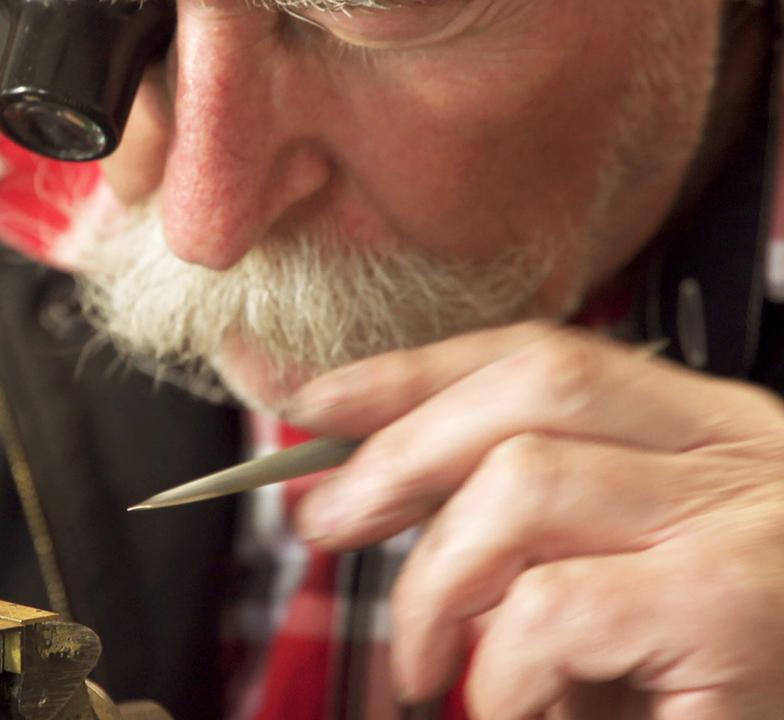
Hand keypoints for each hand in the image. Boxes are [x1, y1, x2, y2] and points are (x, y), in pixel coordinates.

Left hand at [287, 321, 783, 718]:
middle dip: (400, 451)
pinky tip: (510, 706)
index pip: (548, 356)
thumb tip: (379, 488)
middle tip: (326, 521)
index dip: (418, 370)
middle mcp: (741, 456)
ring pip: (524, 482)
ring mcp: (741, 525)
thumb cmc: (701, 686)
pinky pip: (551, 606)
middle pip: (535, 388)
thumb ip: (526, 526)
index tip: (321, 401)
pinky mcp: (729, 613)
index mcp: (710, 434)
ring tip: (422, 666)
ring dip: (434, 584)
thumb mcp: (615, 577)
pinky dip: (498, 671)